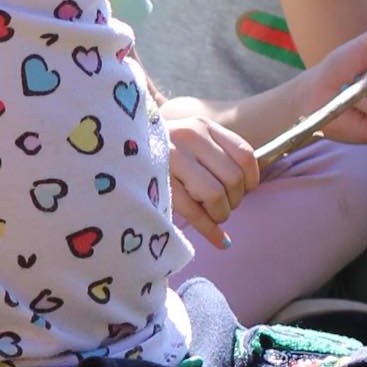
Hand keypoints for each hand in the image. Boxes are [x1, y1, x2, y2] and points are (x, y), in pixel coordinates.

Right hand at [162, 102, 257, 239]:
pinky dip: (211, 231)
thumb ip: (215, 154)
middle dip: (234, 200)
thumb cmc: (158, 150)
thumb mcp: (188, 139)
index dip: (251, 179)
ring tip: (212, 215)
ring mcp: (171, 158)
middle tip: (222, 206)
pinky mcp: (157, 181)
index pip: (244, 154)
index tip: (244, 190)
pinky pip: (194, 212)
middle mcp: (188, 136)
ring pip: (216, 195)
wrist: (115, 144)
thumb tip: (249, 187)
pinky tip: (220, 241)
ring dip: (221, 213)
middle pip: (233, 178)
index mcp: (201, 125)